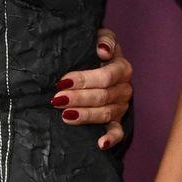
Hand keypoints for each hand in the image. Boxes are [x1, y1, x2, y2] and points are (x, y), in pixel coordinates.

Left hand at [51, 28, 133, 148]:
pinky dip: (110, 139)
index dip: (84, 80)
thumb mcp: (100, 37)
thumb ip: (104, 39)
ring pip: (105, 114)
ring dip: (85, 116)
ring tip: (65, 116)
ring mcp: (121, 106)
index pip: (105, 77)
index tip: (62, 82)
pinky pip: (118, 132)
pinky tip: (100, 144)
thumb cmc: (94, 50)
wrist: (99, 64)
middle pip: (103, 97)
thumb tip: (103, 51)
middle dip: (78, 99)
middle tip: (56, 100)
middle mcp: (125, 88)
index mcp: (122, 68)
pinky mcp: (117, 121)